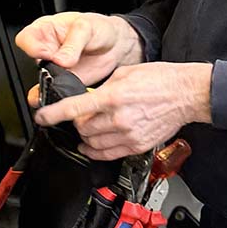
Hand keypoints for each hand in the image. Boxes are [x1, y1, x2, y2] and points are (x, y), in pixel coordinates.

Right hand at [15, 12, 143, 94]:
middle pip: (31, 62)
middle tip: (59, 70)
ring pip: (40, 81)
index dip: (33, 47)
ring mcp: (54, 67)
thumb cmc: (100, 28)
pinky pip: (53, 93)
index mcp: (46, 29)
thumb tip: (60, 59)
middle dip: (43, 69)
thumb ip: (73, 43)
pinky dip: (55, 99)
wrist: (116, 45)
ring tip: (61, 86)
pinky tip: (62, 97)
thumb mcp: (87, 27)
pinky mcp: (63, 82)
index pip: (27, 38)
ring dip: (47, 87)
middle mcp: (47, 49)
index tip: (47, 53)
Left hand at [33, 61, 212, 159]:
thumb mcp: (125, 73)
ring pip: (92, 144)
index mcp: (113, 97)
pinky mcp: (137, 146)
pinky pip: (108, 154)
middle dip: (76, 123)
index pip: (74, 109)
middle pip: (82, 129)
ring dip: (86, 137)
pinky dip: (97, 150)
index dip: (52, 114)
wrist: (185, 94)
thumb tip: (88, 99)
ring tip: (88, 129)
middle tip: (80, 116)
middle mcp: (119, 119)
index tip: (41, 117)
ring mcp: (128, 135)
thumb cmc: (160, 79)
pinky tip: (95, 144)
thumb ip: (103, 88)